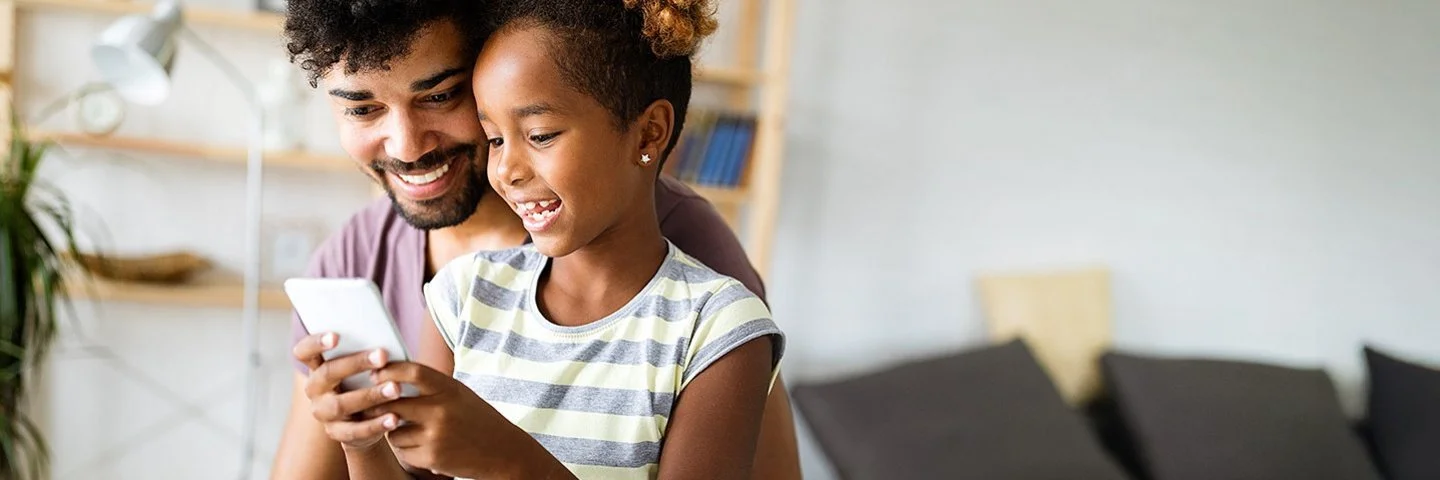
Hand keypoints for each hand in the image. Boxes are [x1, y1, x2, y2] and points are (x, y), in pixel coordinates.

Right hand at [292, 333, 404, 449]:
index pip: (304, 352)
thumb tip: (385, 343)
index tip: (336, 336)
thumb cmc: (366, 382)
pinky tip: (393, 418)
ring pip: (341, 404)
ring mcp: (323, 412)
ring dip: (370, 395)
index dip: (316, 343)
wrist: (366, 420)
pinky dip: (375, 424)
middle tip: (382, 355)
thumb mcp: (364, 367)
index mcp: (317, 367)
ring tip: (396, 388)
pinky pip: (354, 430)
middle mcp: (315, 389)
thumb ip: (366, 354)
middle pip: (328, 373)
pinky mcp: (336, 433)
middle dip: (356, 363)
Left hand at [367, 362, 569, 478]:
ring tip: (412, 430)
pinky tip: (424, 447)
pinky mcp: (432, 457)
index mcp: (450, 389)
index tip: (375, 372)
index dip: (389, 370)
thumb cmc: (477, 419)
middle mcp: (442, 410)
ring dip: (395, 431)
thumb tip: (389, 377)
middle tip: (371, 404)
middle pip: (392, 402)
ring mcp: (436, 435)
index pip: (413, 372)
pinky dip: (407, 450)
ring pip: (393, 430)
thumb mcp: (459, 395)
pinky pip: (402, 451)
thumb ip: (431, 386)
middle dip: (378, 404)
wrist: (503, 452)